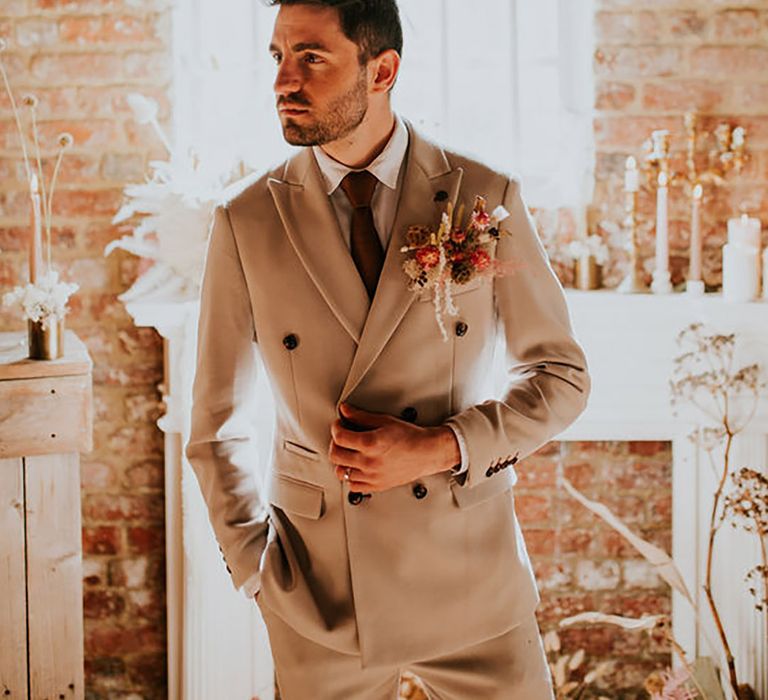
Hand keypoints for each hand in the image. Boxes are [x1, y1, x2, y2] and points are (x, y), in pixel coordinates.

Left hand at [329, 402, 460, 491]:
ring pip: (341, 472)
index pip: (339, 437)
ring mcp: (371, 476)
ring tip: (348, 452)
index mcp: (370, 444)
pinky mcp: (376, 486)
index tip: (339, 425)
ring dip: (341, 461)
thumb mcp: (384, 421)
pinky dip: (350, 477)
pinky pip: (353, 486)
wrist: (426, 452)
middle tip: (341, 437)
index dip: (336, 428)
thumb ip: (361, 416)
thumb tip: (345, 411)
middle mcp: (369, 462)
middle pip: (336, 455)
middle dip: (335, 443)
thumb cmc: (410, 437)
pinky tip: (355, 467)